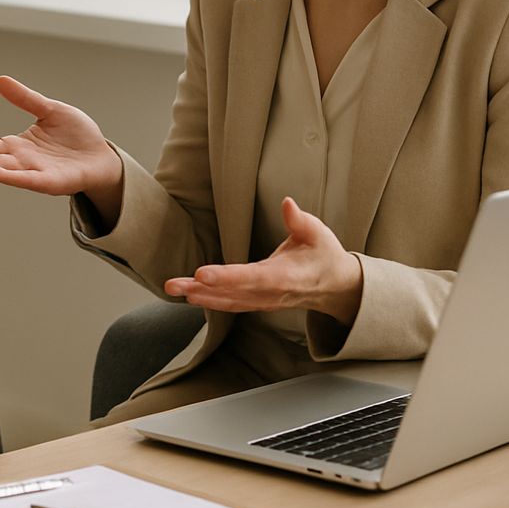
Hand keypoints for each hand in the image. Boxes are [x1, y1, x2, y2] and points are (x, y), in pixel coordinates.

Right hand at [0, 77, 122, 213]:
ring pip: (4, 170)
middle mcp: (22, 162)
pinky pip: (29, 180)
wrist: (102, 156)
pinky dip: (12, 177)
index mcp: (18, 146)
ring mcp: (35, 173)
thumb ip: (26, 99)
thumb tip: (0, 80)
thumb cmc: (77, 136)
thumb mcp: (50, 110)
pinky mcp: (52, 182)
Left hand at [164, 197, 363, 323]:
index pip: (252, 277)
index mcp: (285, 276)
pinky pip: (231, 304)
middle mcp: (271, 293)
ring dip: (199, 296)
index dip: (227, 277)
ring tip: (173, 288)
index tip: (202, 273)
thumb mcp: (317, 233)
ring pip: (228, 302)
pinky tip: (189, 294)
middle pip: (232, 293)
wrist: (336, 286)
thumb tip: (287, 203)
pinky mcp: (258, 302)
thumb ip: (299, 220)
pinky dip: (209, 301)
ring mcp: (263, 301)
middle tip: (172, 284)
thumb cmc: (323, 254)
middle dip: (201, 289)